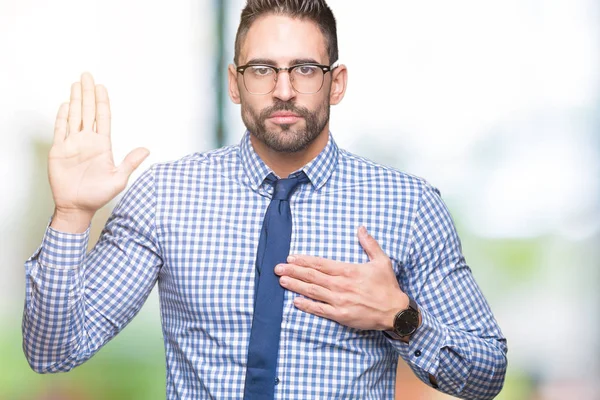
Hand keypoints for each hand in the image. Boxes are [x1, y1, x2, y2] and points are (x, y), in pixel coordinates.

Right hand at [48, 72, 149, 216]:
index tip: (101, 87)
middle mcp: (87, 141)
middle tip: (87, 75)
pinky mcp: (59, 150)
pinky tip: (65, 105)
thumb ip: (130, 162)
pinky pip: (60, 130)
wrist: (77, 207)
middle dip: (87, 93)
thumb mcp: (119, 179)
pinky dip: (62, 117)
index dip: (101, 102)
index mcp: (102, 145)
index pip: (102, 118)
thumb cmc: (98, 195)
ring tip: (76, 84)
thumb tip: (147, 149)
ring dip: (75, 100)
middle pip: (87, 111)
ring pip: (74, 116)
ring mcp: (73, 144)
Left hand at [275, 226, 408, 330]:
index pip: (321, 264)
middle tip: (277, 268)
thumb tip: (361, 228)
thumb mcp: (381, 261)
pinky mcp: (341, 315)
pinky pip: (320, 310)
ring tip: (282, 281)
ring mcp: (339, 301)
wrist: (395, 312)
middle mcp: (341, 285)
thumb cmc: (388, 286)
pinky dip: (307, 305)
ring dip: (295, 286)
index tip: (291, 258)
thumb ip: (369, 244)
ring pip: (312, 292)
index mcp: (348, 271)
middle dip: (293, 271)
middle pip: (312, 276)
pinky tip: (295, 301)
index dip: (304, 261)